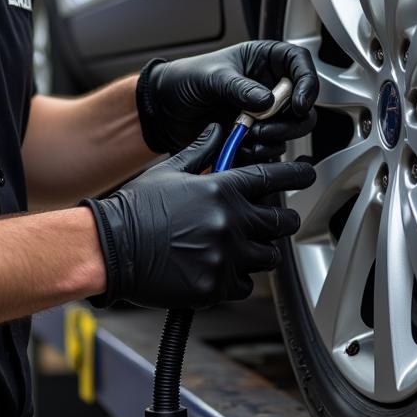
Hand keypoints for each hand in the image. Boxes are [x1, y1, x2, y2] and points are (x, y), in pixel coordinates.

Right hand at [82, 125, 314, 309]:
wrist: (111, 247)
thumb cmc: (136, 207)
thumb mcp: (170, 170)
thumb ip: (201, 151)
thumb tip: (217, 130)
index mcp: (222, 189)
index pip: (273, 179)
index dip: (295, 174)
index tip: (306, 173)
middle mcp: (230, 223)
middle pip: (280, 222)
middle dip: (283, 219)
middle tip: (276, 217)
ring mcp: (225, 257)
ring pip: (267, 256)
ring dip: (260, 249)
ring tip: (242, 244)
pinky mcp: (215, 286)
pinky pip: (243, 284)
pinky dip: (237, 277)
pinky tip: (220, 266)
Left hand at [136, 40, 318, 154]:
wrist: (165, 109)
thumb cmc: (186, 79)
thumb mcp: (212, 76)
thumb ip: (239, 87)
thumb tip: (267, 100)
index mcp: (263, 60)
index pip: (299, 64)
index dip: (307, 83)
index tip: (299, 103)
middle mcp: (269, 86)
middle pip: (302, 105)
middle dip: (290, 120)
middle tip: (265, 126)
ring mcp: (263, 113)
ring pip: (291, 130)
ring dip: (275, 138)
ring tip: (249, 136)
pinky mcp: (254, 136)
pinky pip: (271, 148)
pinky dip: (261, 152)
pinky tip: (242, 147)